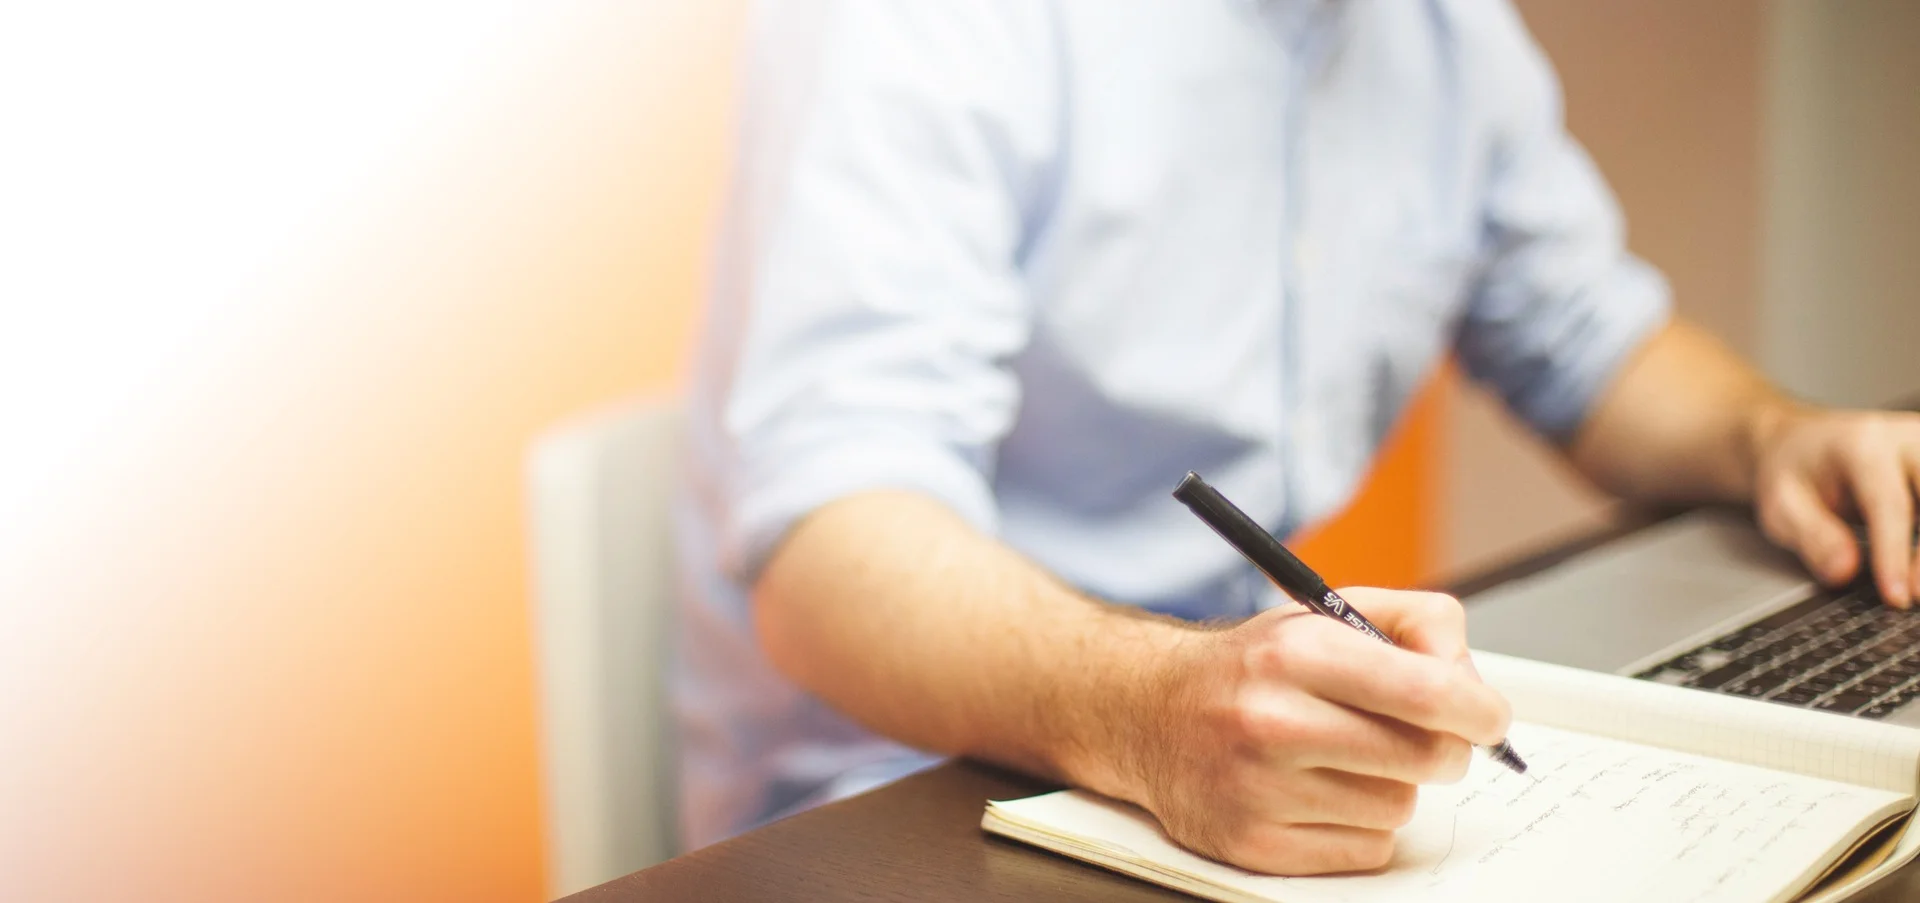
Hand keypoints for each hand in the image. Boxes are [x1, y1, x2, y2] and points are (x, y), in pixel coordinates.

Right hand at [1127, 588, 1510, 874]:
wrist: (1150, 712)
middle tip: (1422, 735)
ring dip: (1391, 785)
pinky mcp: (1253, 844)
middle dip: (1443, 747)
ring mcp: (1259, 789)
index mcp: (1296, 653)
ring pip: (1398, 807)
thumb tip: (1473, 681)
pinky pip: (1365, 850)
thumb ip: (1416, 623)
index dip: (1480, 710)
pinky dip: (1360, 826)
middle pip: (1427, 757)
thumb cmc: (1253, 666)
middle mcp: (1272, 721)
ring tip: (1346, 758)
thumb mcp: (1326, 613)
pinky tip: (1322, 793)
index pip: (1427, 692)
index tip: (1488, 717)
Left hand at [1751, 406, 1919, 606]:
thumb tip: (1844, 572)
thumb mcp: (1780, 505)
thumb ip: (1812, 538)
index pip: (1890, 503)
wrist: (1801, 443)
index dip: (1895, 554)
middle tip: (1915, 595)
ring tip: (1917, 586)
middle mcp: (1907, 440)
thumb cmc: (1793, 473)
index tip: (1897, 597)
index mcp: (1862, 445)